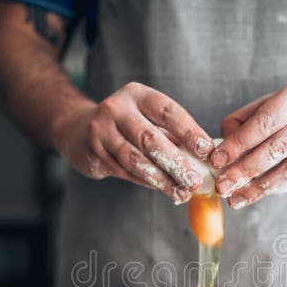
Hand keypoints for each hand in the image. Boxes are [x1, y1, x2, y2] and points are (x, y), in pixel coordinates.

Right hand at [54, 82, 214, 202]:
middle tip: (194, 181)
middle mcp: (116, 108)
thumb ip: (173, 136)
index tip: (206, 151)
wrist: (80, 130)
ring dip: (161, 179)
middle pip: (151, 139)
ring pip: (136, 160)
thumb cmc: (127, 126)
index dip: (189, 132)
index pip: (168, 112)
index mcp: (137, 94)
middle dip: (176, 163)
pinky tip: (162, 188)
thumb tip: (206, 158)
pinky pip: (125, 171)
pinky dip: (146, 182)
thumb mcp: (148, 120)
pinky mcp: (93, 152)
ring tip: (181, 192)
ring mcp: (101, 130)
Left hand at [210, 79, 286, 208]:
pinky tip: (255, 194)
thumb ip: (246, 119)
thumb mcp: (276, 98)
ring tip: (235, 198)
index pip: (264, 124)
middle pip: (275, 149)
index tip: (217, 160)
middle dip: (244, 170)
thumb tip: (222, 145)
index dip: (238, 144)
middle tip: (222, 185)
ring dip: (258, 188)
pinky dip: (274, 188)